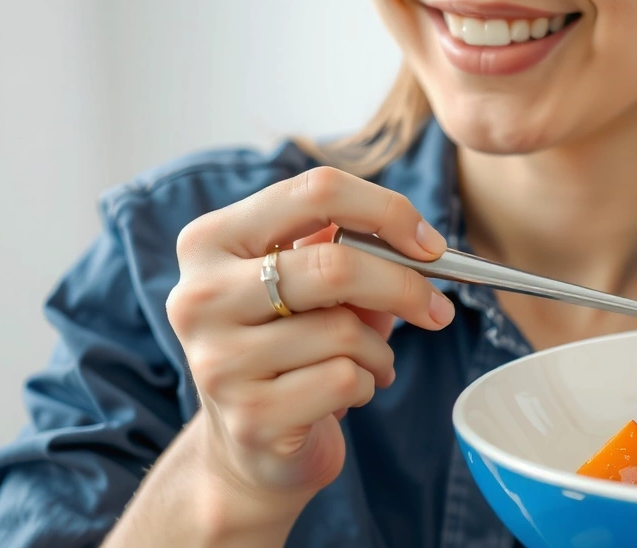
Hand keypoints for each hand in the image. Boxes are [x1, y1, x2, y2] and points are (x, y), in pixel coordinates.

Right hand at [166, 166, 454, 517]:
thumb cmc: (293, 346)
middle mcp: (199, 295)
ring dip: (379, 350)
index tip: (430, 245)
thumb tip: (419, 245)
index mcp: (211, 240)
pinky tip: (346, 392)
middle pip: (333, 264)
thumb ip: (351, 249)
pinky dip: (365, 384)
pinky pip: (344, 380)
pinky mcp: (248, 416)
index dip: (388, 211)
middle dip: (403, 287)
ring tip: (368, 363)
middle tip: (437, 309)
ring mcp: (217, 359)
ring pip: (344, 331)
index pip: (315, 191)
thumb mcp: (314, 285)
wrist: (251, 445)